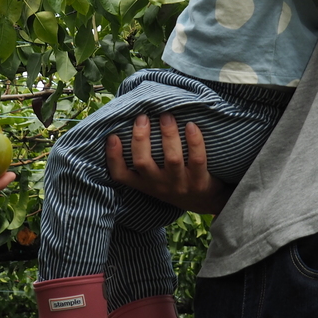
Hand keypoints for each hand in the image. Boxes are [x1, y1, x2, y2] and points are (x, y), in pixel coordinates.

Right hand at [105, 114, 229, 214]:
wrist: (205, 201)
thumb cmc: (175, 181)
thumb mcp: (155, 178)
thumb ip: (145, 157)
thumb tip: (135, 122)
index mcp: (144, 183)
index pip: (121, 175)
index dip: (113, 157)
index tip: (112, 136)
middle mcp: (159, 185)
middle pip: (143, 163)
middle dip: (140, 138)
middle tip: (142, 117)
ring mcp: (179, 185)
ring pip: (172, 159)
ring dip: (168, 134)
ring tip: (167, 116)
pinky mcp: (200, 182)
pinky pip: (197, 159)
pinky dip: (194, 141)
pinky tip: (191, 125)